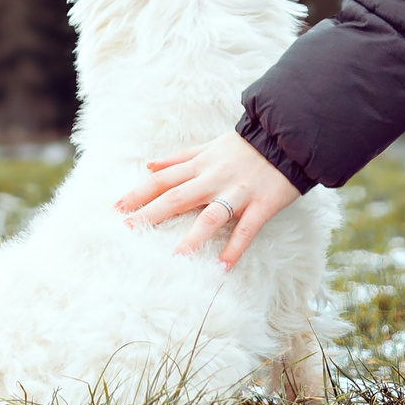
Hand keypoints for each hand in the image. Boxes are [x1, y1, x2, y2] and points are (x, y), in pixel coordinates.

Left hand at [113, 131, 300, 267]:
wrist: (288, 136)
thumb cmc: (246, 145)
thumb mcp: (209, 146)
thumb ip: (178, 157)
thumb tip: (148, 164)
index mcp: (200, 165)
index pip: (162, 180)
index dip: (138, 194)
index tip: (116, 210)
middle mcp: (214, 179)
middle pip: (177, 197)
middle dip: (151, 215)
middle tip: (127, 232)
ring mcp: (238, 192)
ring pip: (211, 217)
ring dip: (192, 239)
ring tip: (174, 260)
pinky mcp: (262, 204)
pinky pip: (246, 229)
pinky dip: (234, 248)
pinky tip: (222, 268)